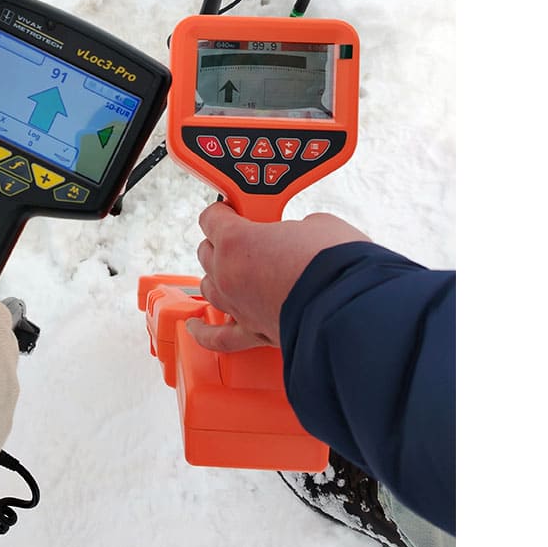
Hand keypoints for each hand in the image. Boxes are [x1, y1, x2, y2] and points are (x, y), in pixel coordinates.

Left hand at [187, 202, 369, 352]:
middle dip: (223, 242)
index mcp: (236, 241)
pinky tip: (194, 327)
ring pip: (210, 287)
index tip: (238, 209)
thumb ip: (296, 228)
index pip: (212, 217)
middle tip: (246, 237)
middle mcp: (228, 275)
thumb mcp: (317, 224)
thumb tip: (298, 238)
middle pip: (207, 253)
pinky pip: (218, 337)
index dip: (226, 210)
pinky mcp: (254, 334)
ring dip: (217, 276)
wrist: (352, 309)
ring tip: (229, 271)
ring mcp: (238, 306)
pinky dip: (204, 332)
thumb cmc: (337, 262)